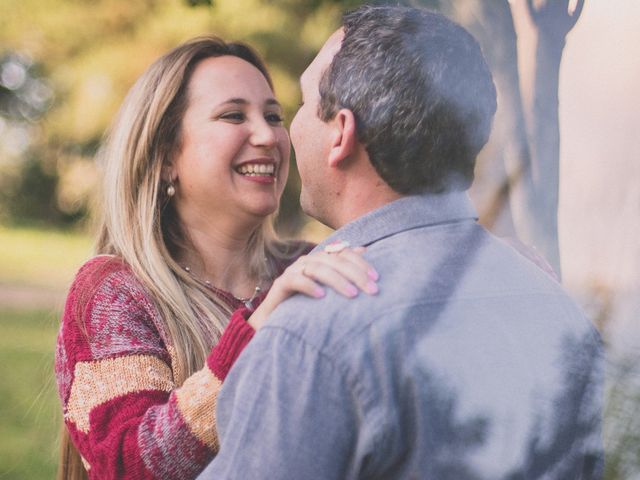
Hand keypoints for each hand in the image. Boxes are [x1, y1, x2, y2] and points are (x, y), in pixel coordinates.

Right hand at [247, 246, 378, 329]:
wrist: (277, 325)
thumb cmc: (308, 308)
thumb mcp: (332, 293)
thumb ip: (346, 274)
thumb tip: (365, 251)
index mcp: (321, 260)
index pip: (344, 253)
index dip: (361, 263)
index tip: (377, 279)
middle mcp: (308, 262)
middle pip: (334, 260)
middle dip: (355, 274)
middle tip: (371, 290)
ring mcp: (293, 271)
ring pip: (318, 268)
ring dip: (337, 280)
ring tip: (352, 295)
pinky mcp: (280, 285)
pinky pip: (295, 280)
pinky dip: (309, 286)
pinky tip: (322, 296)